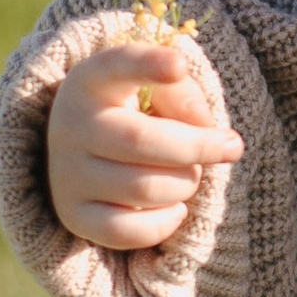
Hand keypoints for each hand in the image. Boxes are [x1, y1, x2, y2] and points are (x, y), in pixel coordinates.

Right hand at [48, 36, 242, 250]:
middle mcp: (70, 126)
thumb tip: (208, 133)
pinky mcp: (73, 215)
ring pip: (144, 189)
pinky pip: (130, 231)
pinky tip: (174, 206)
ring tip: (190, 175)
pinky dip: (165, 222)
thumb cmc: (137, 113)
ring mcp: (67, 174)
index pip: (115, 66)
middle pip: (142, 141)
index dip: (148, 64)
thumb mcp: (158, 89)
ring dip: (186, 184)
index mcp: (90, 81)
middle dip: (199, 148)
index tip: (179, 65)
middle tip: (229, 147)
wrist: (88, 152)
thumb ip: (185, 95)